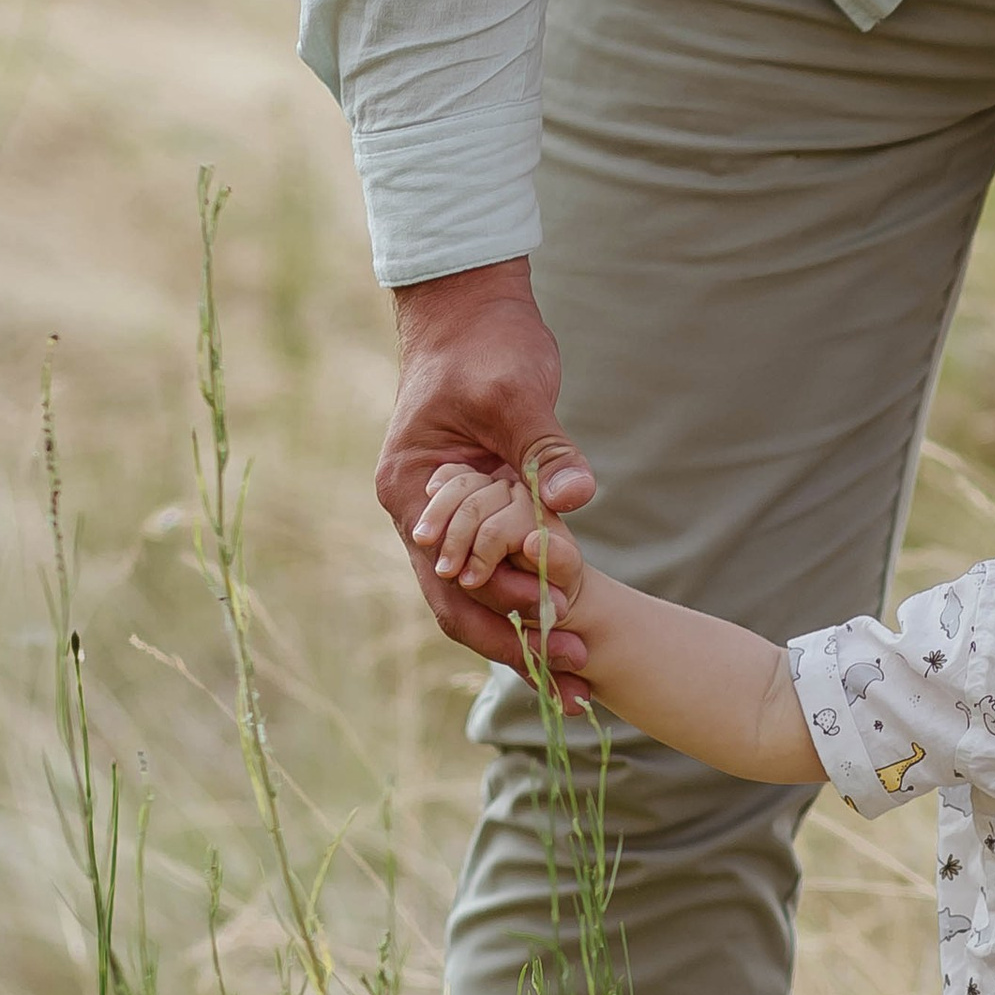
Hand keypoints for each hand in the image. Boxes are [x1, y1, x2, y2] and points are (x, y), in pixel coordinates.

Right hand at [377, 258, 595, 680]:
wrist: (468, 309)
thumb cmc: (484, 344)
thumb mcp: (516, 391)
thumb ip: (543, 449)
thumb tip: (576, 498)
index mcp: (413, 490)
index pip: (454, 573)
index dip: (508, 606)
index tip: (564, 625)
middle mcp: (420, 517)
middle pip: (460, 607)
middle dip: (518, 648)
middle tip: (579, 685)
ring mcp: (445, 520)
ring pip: (478, 601)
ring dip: (526, 640)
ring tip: (581, 684)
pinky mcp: (477, 514)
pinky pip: (498, 575)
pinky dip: (529, 606)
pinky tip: (569, 639)